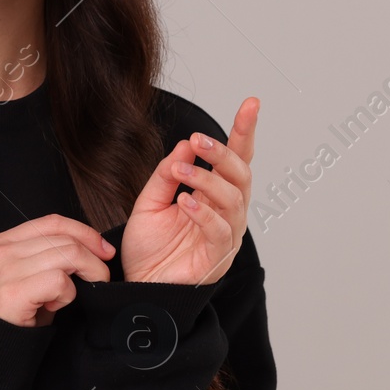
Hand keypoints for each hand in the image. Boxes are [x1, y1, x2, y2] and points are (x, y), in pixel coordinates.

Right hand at [0, 214, 114, 327]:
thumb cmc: (16, 315)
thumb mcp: (28, 276)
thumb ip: (47, 255)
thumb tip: (92, 246)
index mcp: (2, 242)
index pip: (53, 222)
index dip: (85, 232)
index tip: (104, 250)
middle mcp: (0, 251)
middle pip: (64, 239)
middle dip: (93, 258)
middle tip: (102, 278)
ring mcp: (4, 270)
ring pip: (67, 255)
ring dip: (85, 276)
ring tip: (73, 296)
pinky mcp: (12, 292)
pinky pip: (59, 281)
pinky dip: (67, 295)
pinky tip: (53, 307)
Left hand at [119, 98, 258, 285]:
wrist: (138, 286)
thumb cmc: (148, 248)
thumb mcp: (150, 202)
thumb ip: (167, 174)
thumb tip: (185, 145)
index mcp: (213, 196)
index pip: (235, 159)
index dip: (244, 132)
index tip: (250, 104)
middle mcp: (226, 212)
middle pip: (241, 175)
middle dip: (223, 153)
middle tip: (198, 140)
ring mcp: (226, 235)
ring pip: (232, 200)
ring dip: (207, 180)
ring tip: (182, 172)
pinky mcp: (218, 257)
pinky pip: (219, 230)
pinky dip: (204, 213)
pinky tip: (186, 202)